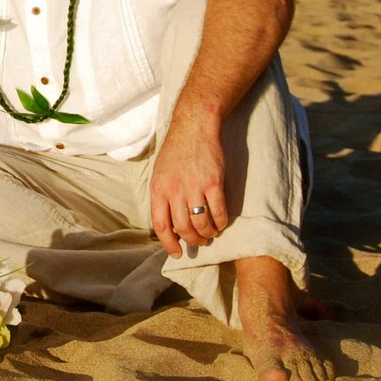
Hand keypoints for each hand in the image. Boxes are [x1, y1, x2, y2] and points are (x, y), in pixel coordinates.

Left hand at [149, 112, 229, 257]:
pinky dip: (221, 222)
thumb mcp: (159, 173)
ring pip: (201, 223)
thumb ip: (163, 197)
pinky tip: (221, 223)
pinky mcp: (214, 183)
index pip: (160, 225)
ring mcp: (195, 187)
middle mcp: (175, 190)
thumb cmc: (176, 151)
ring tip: (210, 233)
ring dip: (207, 234)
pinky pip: (219, 212)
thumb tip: (168, 224)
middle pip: (183, 228)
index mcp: (158, 189)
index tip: (177, 253)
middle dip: (192, 240)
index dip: (168, 243)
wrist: (194, 127)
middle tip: (199, 242)